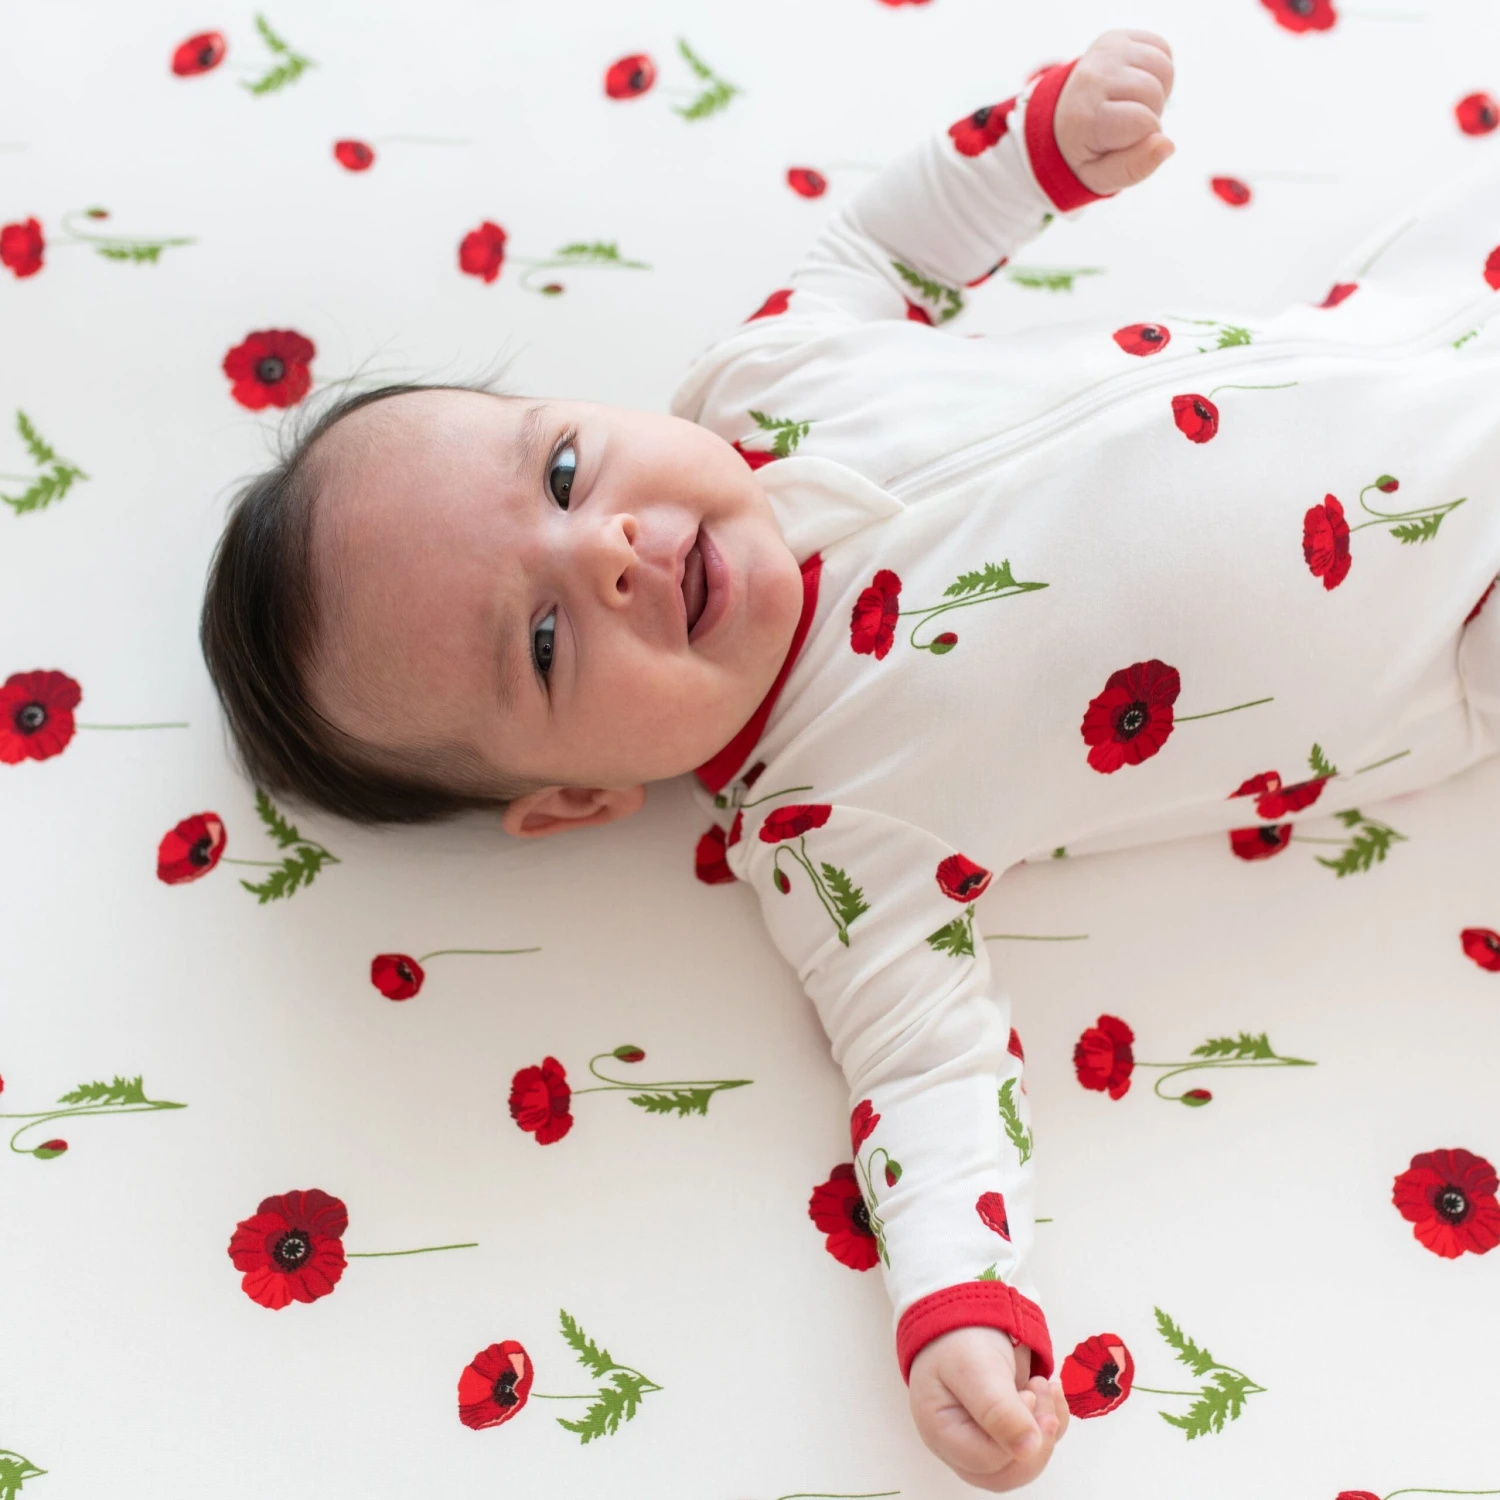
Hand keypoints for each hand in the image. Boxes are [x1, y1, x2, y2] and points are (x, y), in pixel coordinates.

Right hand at [908, 1327, 1070, 1490]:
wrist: (964, 1313)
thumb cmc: (958, 1340)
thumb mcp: (973, 1367)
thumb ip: (998, 1409)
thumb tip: (1029, 1450)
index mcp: (943, 1433)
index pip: (989, 1460)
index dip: (1017, 1434)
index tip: (1028, 1392)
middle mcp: (962, 1447)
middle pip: (1008, 1471)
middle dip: (1038, 1436)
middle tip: (1041, 1388)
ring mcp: (984, 1442)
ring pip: (1025, 1462)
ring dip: (1047, 1426)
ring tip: (1045, 1384)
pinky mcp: (1004, 1433)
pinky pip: (1035, 1445)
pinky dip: (1052, 1420)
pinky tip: (1050, 1391)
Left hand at [1053, 29, 1175, 195]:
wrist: (1063, 121)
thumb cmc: (1087, 153)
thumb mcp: (1102, 177)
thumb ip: (1134, 168)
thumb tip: (1167, 145)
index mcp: (1083, 118)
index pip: (1143, 122)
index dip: (1146, 138)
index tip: (1123, 142)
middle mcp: (1090, 78)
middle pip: (1153, 92)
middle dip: (1151, 114)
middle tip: (1126, 124)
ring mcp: (1103, 54)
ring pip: (1163, 69)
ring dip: (1158, 93)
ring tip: (1131, 104)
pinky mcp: (1116, 38)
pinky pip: (1163, 49)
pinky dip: (1158, 72)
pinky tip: (1136, 86)